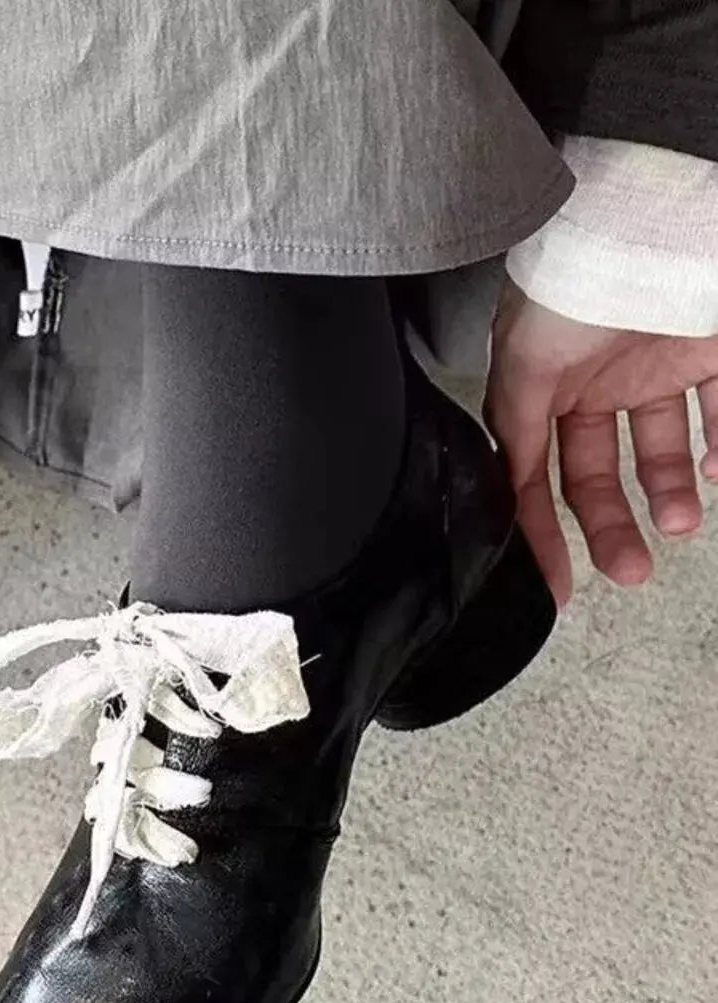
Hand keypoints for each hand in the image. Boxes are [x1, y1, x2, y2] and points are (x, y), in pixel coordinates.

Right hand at [484, 281, 717, 607]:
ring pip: (661, 452)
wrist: (644, 214)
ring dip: (670, 494)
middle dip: (611, 525)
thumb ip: (514, 435)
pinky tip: (716, 471)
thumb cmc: (571, 282)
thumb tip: (509, 497)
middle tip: (629, 569)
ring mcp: (654, 370)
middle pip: (598, 473)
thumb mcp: (523, 366)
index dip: (542, 532)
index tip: (557, 585)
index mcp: (541, 392)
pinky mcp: (710, 351)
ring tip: (680, 521)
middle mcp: (594, 386)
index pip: (536, 475)